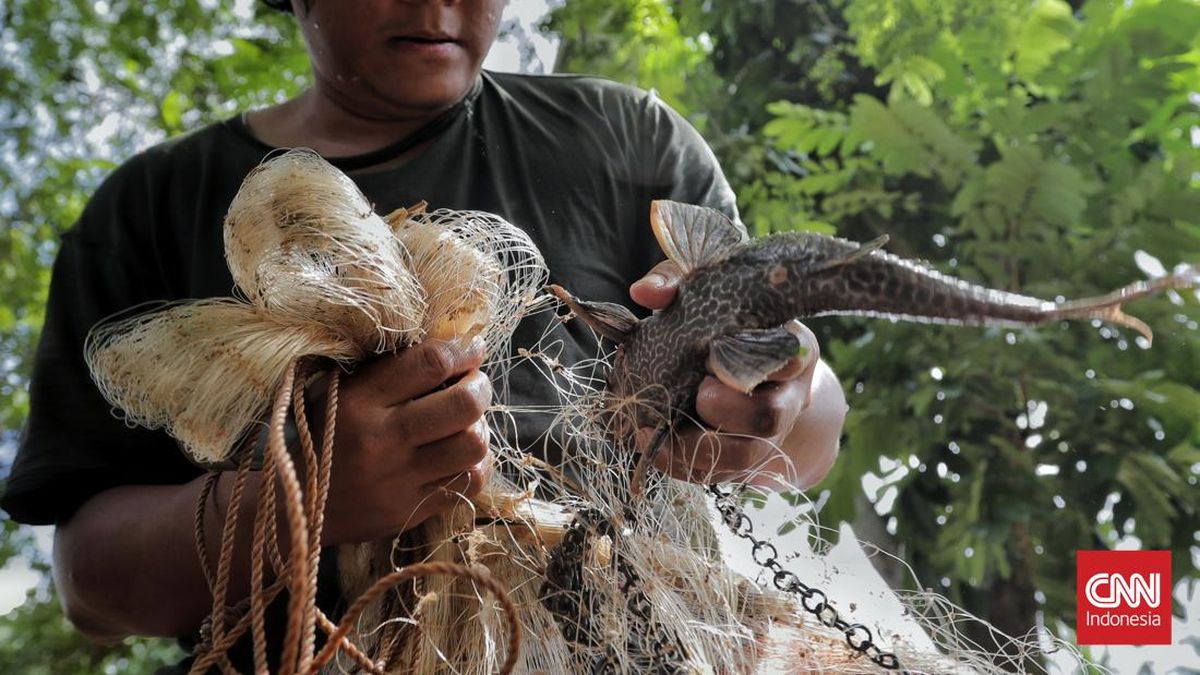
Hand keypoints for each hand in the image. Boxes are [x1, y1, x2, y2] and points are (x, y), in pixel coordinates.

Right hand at [316, 337, 492, 544]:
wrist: (293, 507)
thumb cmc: (321, 436)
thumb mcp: (339, 392)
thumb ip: (387, 371)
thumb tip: (451, 347)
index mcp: (357, 401)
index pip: (429, 363)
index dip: (463, 349)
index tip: (473, 347)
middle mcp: (381, 440)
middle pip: (463, 404)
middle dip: (480, 387)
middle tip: (474, 385)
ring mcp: (398, 479)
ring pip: (473, 445)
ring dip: (480, 428)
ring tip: (468, 424)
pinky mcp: (410, 511)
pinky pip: (469, 482)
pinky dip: (475, 464)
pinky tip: (462, 456)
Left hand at [631, 261, 845, 489]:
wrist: (744, 374)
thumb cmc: (724, 326)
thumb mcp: (707, 295)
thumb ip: (677, 283)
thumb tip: (644, 292)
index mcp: (789, 349)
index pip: (792, 359)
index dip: (767, 363)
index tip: (724, 355)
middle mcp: (787, 396)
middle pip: (771, 416)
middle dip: (732, 412)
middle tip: (700, 395)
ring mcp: (767, 436)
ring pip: (745, 455)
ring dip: (698, 447)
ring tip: (654, 430)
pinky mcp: (743, 461)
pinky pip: (717, 474)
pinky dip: (680, 463)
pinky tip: (649, 444)